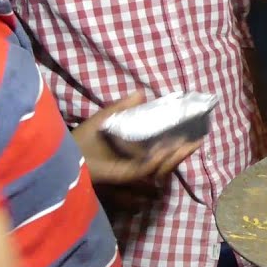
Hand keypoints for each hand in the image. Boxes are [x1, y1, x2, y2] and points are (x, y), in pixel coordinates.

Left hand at [72, 93, 203, 188]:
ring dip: (176, 156)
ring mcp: (134, 170)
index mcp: (137, 148)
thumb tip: (143, 91)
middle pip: (168, 159)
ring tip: (189, 143)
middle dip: (185, 150)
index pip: (165, 146)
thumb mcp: (107, 117)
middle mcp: (138, 161)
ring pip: (162, 166)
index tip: (195, 130)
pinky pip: (147, 169)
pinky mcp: (126, 175)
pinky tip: (166, 149)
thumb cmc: (84, 137)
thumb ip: (124, 107)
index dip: (180, 140)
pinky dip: (158, 160)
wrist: (67, 152)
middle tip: (199, 139)